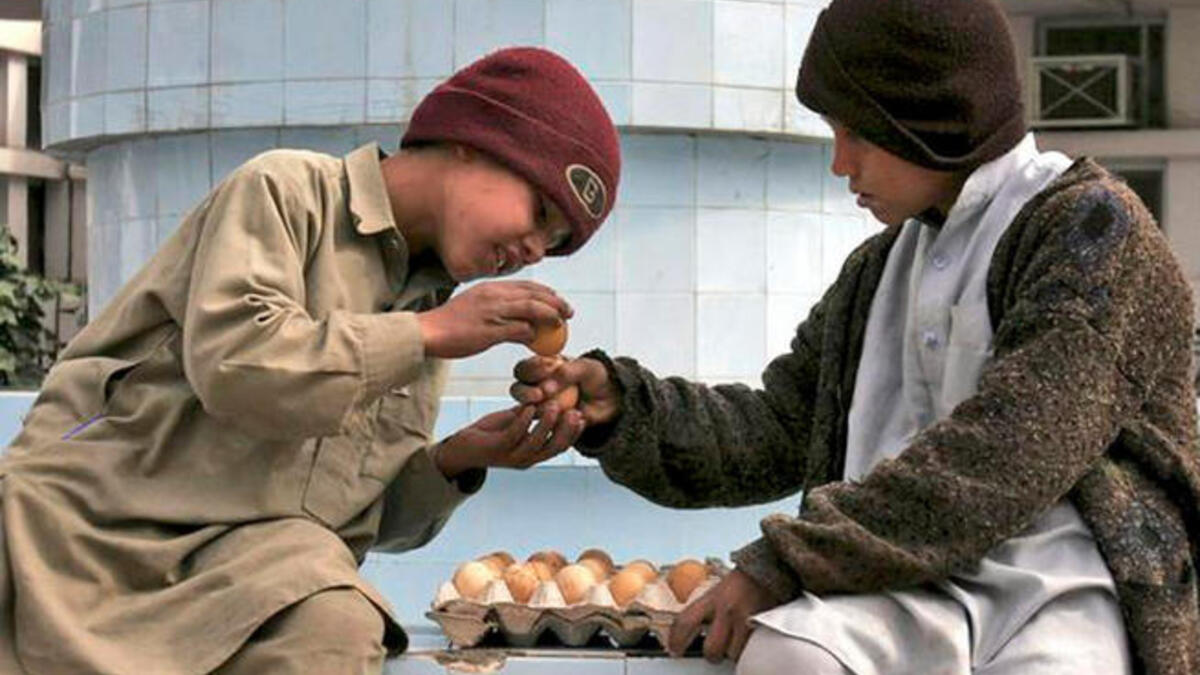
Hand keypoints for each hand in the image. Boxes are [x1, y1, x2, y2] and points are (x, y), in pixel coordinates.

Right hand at [417, 281, 571, 358]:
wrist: (428, 332)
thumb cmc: (449, 323)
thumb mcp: (475, 306)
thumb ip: (496, 307)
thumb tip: (515, 316)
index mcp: (491, 287)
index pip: (527, 286)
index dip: (547, 292)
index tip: (558, 300)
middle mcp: (495, 295)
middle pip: (535, 294)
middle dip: (556, 302)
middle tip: (569, 313)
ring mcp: (493, 312)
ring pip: (533, 309)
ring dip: (551, 316)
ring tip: (561, 324)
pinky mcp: (491, 330)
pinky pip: (520, 330)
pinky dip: (532, 335)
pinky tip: (537, 341)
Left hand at [433, 404, 585, 477]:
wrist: (461, 447)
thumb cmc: (490, 434)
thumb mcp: (515, 421)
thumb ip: (531, 413)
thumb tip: (549, 398)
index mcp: (533, 454)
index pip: (559, 447)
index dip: (573, 434)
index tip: (583, 416)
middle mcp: (525, 459)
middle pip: (553, 448)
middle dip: (566, 431)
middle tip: (575, 412)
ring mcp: (511, 456)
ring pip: (535, 443)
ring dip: (546, 424)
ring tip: (554, 405)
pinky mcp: (496, 449)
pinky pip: (513, 436)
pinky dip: (523, 421)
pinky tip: (529, 407)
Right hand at [511, 355, 620, 425]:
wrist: (611, 398)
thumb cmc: (596, 377)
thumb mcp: (585, 368)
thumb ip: (565, 373)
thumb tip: (544, 388)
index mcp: (540, 368)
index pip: (524, 369)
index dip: (531, 370)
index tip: (548, 369)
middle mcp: (536, 387)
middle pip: (517, 390)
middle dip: (525, 393)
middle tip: (540, 395)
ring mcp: (542, 407)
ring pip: (526, 412)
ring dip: (541, 410)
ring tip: (562, 409)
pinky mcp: (551, 424)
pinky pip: (545, 427)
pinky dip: (558, 423)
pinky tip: (576, 416)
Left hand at [667, 569, 777, 662]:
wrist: (774, 568)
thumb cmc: (746, 580)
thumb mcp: (721, 589)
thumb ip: (708, 608)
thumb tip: (693, 629)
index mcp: (713, 597)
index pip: (685, 622)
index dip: (676, 640)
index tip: (674, 649)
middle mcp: (727, 609)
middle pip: (711, 649)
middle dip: (713, 655)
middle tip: (715, 652)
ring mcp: (745, 619)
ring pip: (733, 653)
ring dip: (734, 651)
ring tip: (738, 640)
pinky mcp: (762, 627)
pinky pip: (751, 650)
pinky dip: (749, 650)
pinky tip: (750, 640)